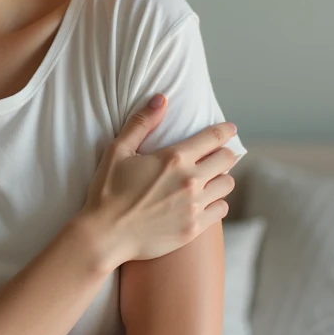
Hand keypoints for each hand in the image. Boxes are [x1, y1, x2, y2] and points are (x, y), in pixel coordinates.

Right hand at [81, 93, 237, 266]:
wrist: (104, 236)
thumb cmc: (107, 191)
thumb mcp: (118, 151)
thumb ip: (142, 123)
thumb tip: (161, 98)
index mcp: (173, 159)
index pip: (214, 138)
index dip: (225, 130)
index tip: (229, 129)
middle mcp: (190, 181)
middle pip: (227, 160)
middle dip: (224, 153)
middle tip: (216, 155)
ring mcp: (194, 206)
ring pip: (227, 185)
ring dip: (221, 178)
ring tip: (210, 178)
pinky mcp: (194, 228)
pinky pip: (221, 210)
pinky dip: (217, 202)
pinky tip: (206, 200)